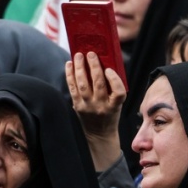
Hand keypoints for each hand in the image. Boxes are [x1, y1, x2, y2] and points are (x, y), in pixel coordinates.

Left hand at [66, 52, 126, 170]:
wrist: (100, 134)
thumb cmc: (110, 114)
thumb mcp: (117, 104)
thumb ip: (113, 88)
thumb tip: (104, 63)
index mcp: (115, 106)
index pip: (118, 92)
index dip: (114, 80)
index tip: (109, 69)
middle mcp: (101, 106)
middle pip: (98, 85)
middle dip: (94, 67)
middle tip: (90, 53)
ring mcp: (87, 107)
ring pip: (82, 85)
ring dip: (79, 69)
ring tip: (78, 55)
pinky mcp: (77, 106)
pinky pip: (72, 89)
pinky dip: (70, 75)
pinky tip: (69, 65)